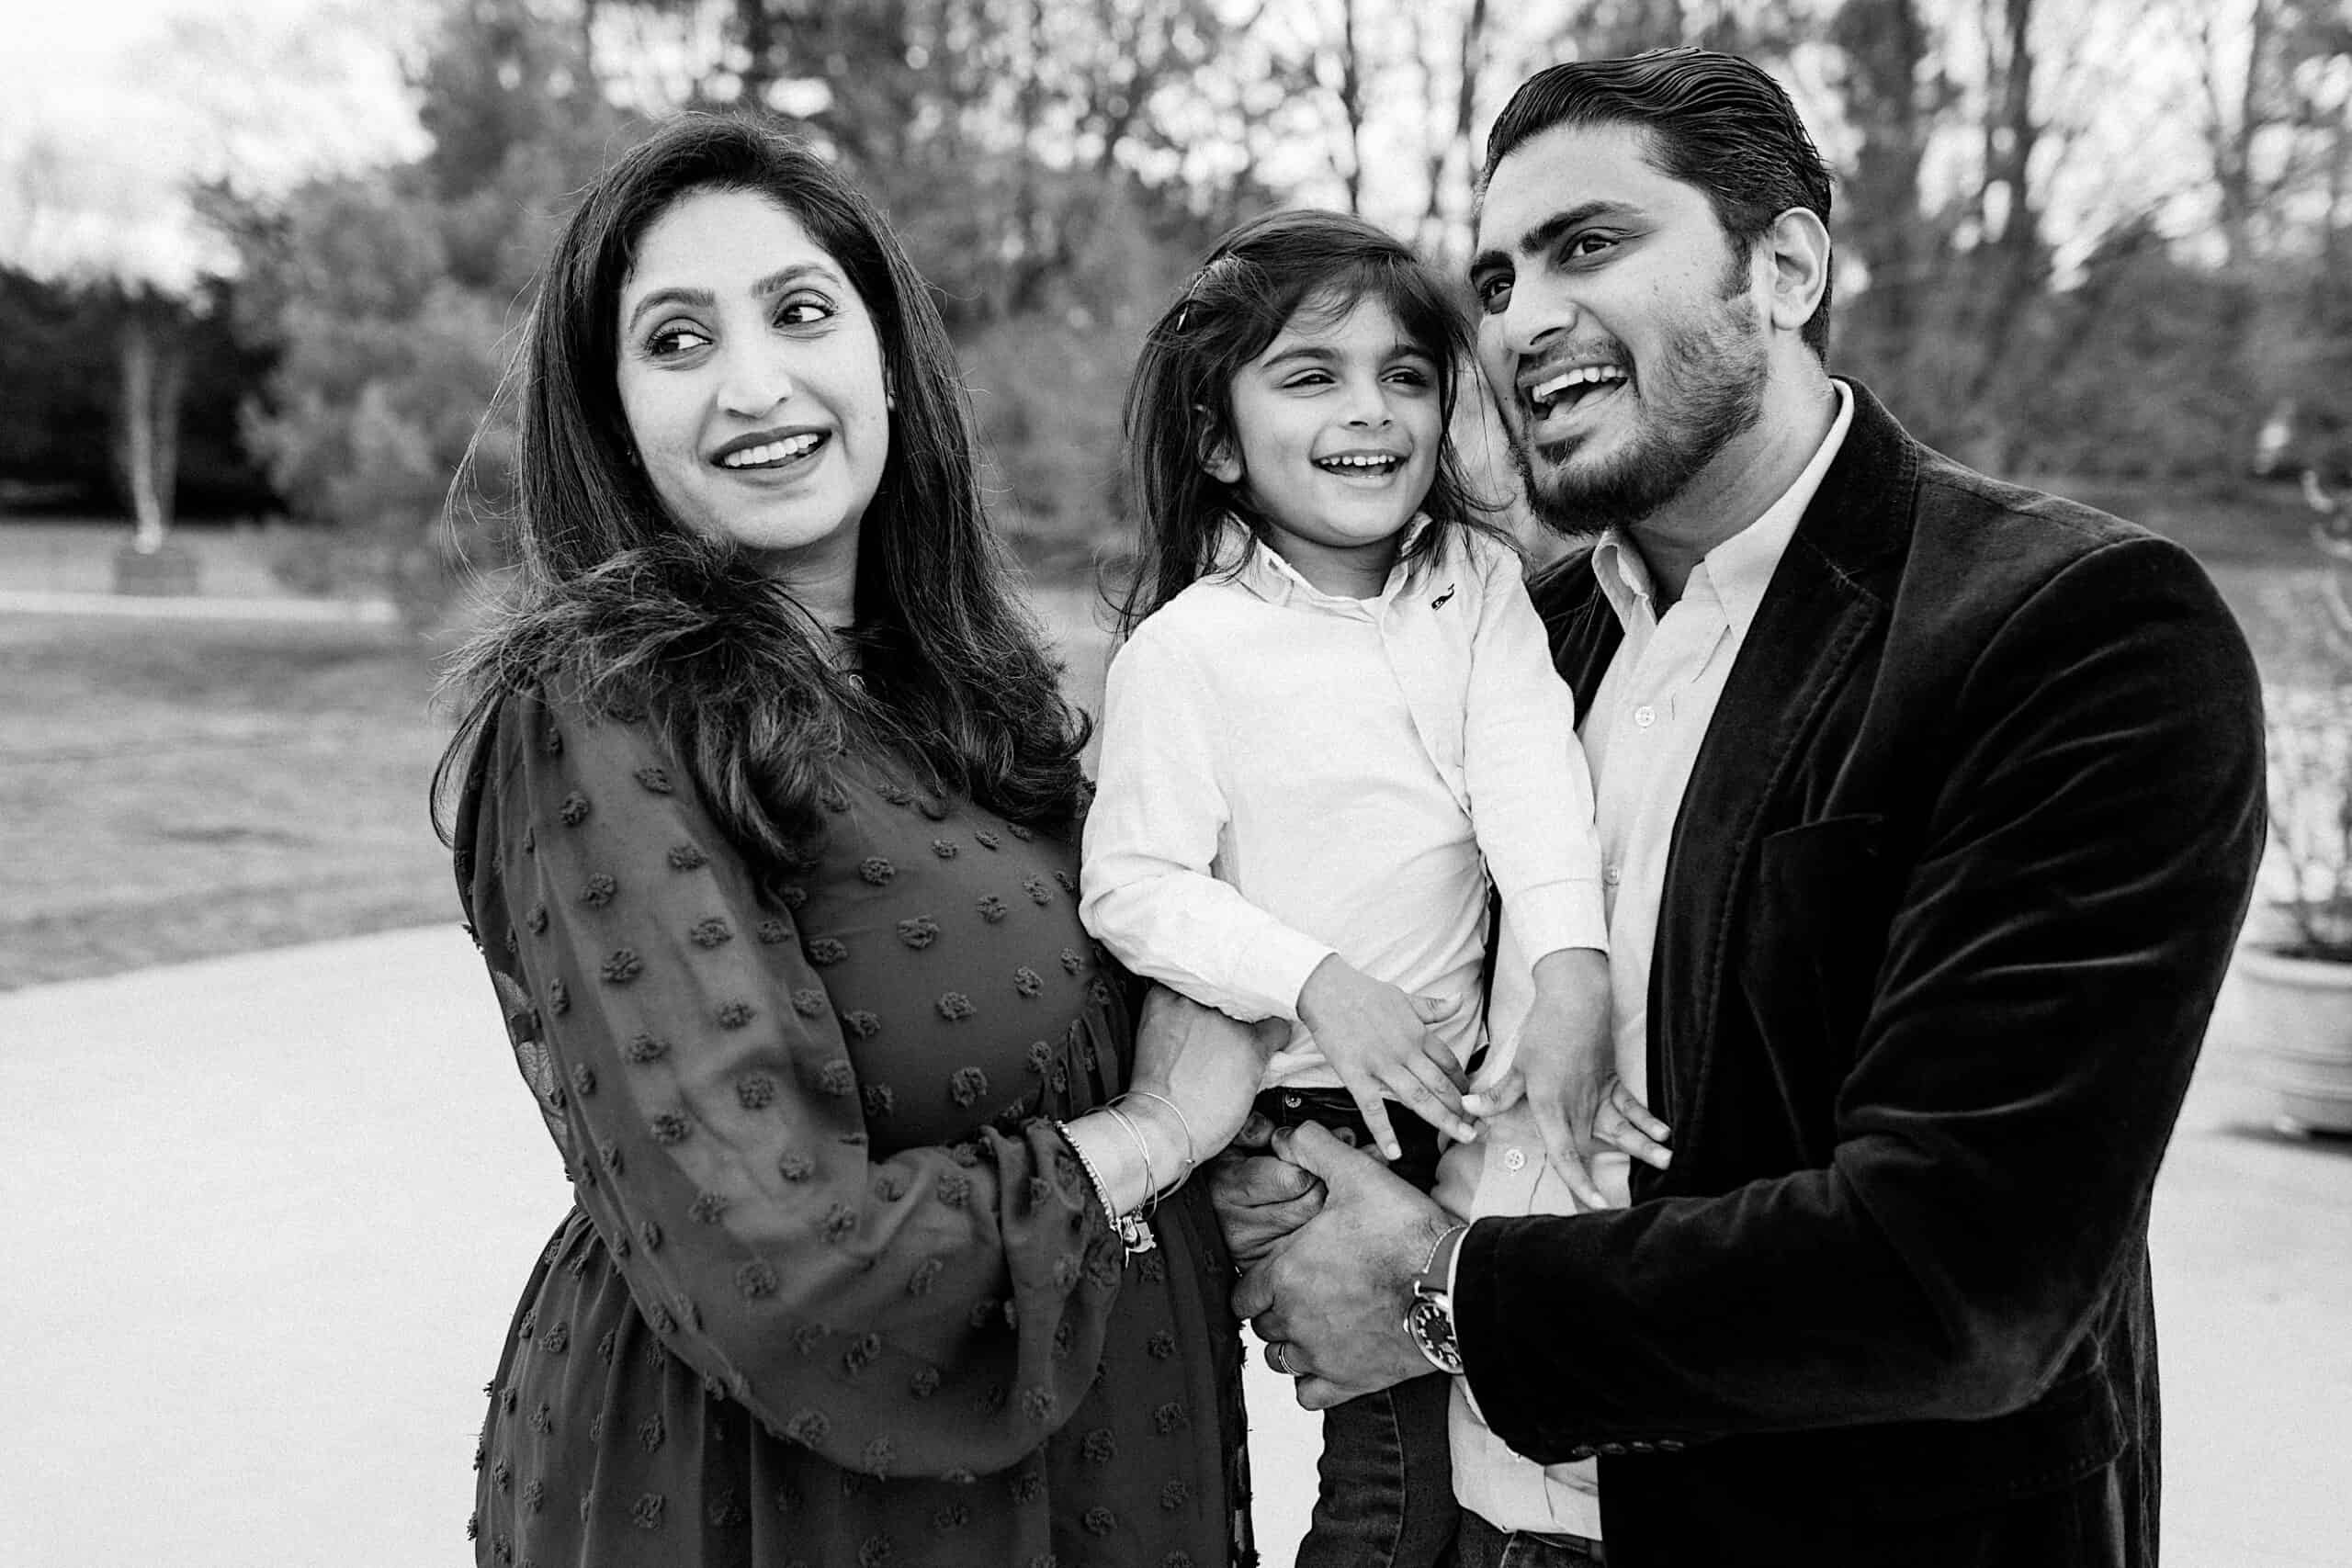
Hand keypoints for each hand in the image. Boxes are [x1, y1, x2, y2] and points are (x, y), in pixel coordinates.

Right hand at [1128, 985, 1283, 1156]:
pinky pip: (1277, 1028)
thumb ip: (1179, 1017)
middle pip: (1229, 989)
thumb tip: (1208, 1016)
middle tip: (1228, 1033)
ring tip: (1241, 1049)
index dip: (1213, 996)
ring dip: (1250, 1026)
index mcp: (1165, 996)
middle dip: (1232, 1008)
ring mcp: (1224, 1021)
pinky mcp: (1249, 1044)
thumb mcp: (1157, 1040)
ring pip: (1253, 1008)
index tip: (1216, 1010)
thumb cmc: (1157, 1094)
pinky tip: (1268, 1050)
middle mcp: (1195, 1000)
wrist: (1160, 1129)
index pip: (1201, 979)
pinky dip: (1277, 1039)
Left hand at [1231, 1121, 1451, 1409]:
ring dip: (1290, 1345)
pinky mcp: (1350, 1382)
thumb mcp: (1357, 1176)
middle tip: (1301, 1294)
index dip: (1257, 1283)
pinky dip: (1312, 1382)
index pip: (1244, 1293)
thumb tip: (1287, 1134)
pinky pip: (1309, 1395)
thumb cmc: (1406, 1235)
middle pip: (1262, 1326)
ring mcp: (1321, 1355)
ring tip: (1314, 1325)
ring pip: (1280, 1361)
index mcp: (1286, 1275)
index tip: (1277, 1275)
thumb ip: (1315, 1148)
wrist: (1452, 1287)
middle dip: (1274, 1311)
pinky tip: (1328, 1361)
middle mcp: (1294, 1320)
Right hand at [1296, 955, 1477, 1156]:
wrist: (1327, 989)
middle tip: (1478, 1129)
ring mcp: (1382, 1064)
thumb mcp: (1405, 997)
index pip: (1449, 1063)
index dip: (1463, 1084)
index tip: (1473, 1100)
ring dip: (1442, 1119)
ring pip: (1418, 1097)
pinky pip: (1372, 1108)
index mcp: (1418, 1034)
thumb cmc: (1364, 992)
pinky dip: (1383, 1131)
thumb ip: (1434, 1007)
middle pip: (1441, 1084)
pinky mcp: (1356, 1074)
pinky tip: (1394, 1153)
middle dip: (1463, 1108)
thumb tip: (1461, 999)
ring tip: (1460, 1137)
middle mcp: (1406, 1052)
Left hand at [1470, 951, 1667, 1207]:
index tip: (1594, 1204)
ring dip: (1644, 1145)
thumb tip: (1469, 1109)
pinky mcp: (1611, 1080)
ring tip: (1667, 1161)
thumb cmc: (1543, 1032)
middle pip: (1596, 1148)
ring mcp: (1599, 1094)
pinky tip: (1664, 1131)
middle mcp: (1579, 1106)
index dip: (1578, 1182)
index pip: (1565, 1154)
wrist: (1575, 1000)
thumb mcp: (1517, 1065)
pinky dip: (1646, 1118)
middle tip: (1618, 1207)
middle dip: (1608, 1178)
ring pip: (1623, 1127)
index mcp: (1552, 1107)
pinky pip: (1631, 1105)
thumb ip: (1499, 1094)